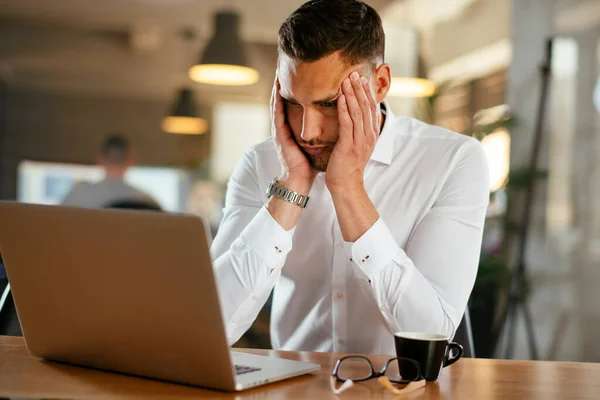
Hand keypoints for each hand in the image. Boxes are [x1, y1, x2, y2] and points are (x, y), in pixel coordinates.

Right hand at [270, 77, 316, 188]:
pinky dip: (276, 103)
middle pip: (283, 101)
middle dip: (283, 86)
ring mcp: (280, 131)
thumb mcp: (315, 143)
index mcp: (293, 128)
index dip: (295, 90)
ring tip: (278, 73)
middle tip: (283, 67)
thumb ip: (319, 132)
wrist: (299, 180)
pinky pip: (277, 116)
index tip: (298, 74)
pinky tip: (277, 92)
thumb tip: (333, 122)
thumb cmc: (308, 164)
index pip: (294, 104)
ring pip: (277, 105)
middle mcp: (285, 127)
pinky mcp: (280, 136)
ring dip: (277, 90)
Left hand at [325, 71, 379, 193]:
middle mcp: (368, 135)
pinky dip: (344, 108)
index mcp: (371, 134)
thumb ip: (356, 130)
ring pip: (358, 112)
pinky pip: (347, 123)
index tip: (362, 78)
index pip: (371, 108)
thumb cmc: (347, 165)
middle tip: (354, 73)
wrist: (346, 185)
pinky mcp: (349, 145)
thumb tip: (352, 116)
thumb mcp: (356, 145)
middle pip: (366, 107)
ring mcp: (360, 141)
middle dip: (360, 89)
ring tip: (347, 80)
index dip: (367, 92)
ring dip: (352, 94)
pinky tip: (340, 97)